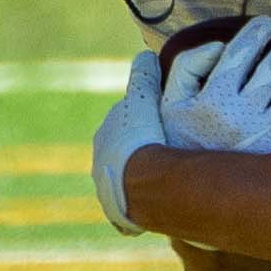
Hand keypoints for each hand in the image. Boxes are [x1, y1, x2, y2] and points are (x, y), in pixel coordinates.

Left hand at [89, 50, 163, 234]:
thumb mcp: (144, 99)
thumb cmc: (141, 137)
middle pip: (125, 155)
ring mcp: (110, 192)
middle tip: (168, 154)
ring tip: (168, 183)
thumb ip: (144, 78)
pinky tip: (162, 204)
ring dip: (145, 181)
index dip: (144, 123)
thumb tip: (144, 54)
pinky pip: (136, 208)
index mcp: (107, 137)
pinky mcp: (122, 216)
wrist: (138, 180)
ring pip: (129, 182)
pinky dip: (147, 204)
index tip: (162, 125)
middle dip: (141, 153)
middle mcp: (102, 164)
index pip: (124, 126)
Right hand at [163, 16, 270, 154]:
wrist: (190, 204)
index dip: (256, 35)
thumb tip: (216, 46)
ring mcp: (267, 138)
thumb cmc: (179, 147)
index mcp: (212, 100)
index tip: (268, 24)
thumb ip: (184, 70)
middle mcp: (241, 116)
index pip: (240, 55)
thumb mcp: (166, 106)